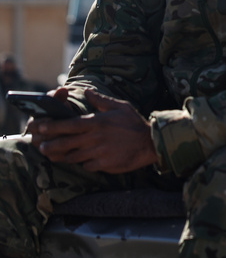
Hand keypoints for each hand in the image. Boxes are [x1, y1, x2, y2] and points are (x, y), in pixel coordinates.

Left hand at [29, 89, 158, 173]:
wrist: (151, 142)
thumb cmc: (135, 123)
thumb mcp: (120, 106)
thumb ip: (101, 100)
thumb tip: (87, 91)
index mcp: (97, 122)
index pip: (69, 125)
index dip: (53, 126)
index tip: (42, 127)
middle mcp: (96, 138)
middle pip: (65, 143)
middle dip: (50, 145)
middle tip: (42, 146)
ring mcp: (99, 153)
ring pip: (72, 157)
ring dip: (62, 156)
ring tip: (55, 155)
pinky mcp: (105, 165)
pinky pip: (86, 166)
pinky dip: (83, 163)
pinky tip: (82, 160)